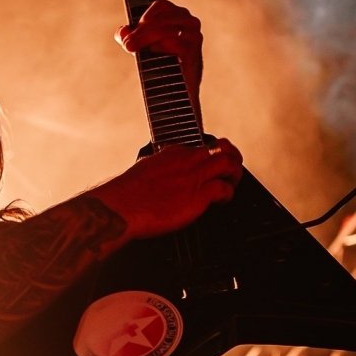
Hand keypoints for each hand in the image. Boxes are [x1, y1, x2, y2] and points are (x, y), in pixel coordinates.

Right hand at [94, 139, 242, 239]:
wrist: (119, 208)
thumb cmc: (124, 196)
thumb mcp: (142, 171)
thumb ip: (157, 170)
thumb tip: (158, 178)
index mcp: (172, 153)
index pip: (201, 147)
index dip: (210, 157)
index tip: (209, 166)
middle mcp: (186, 161)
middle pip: (222, 149)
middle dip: (233, 158)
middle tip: (232, 169)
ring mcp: (193, 177)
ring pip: (229, 163)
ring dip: (236, 174)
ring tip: (232, 183)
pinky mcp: (197, 196)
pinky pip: (224, 189)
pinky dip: (228, 194)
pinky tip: (222, 201)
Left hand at [115, 0, 202, 116]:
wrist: (179, 94)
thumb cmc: (162, 66)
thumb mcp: (142, 48)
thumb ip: (129, 37)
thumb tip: (122, 32)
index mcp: (179, 16)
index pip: (161, 6)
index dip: (144, 17)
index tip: (130, 33)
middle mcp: (190, 22)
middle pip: (160, 18)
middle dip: (141, 31)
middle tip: (127, 45)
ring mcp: (194, 36)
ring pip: (165, 30)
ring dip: (145, 39)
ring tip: (132, 49)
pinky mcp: (193, 51)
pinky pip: (173, 44)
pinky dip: (159, 49)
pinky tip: (152, 55)